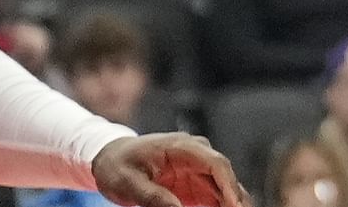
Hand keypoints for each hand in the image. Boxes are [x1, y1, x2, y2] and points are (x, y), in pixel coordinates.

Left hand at [94, 134, 247, 206]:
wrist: (110, 159)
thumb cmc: (117, 166)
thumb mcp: (129, 183)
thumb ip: (153, 197)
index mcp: (182, 147)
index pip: (216, 163)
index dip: (230, 186)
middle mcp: (196, 156)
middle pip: (227, 178)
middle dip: (236, 201)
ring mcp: (197, 171)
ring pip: (226, 191)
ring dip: (231, 206)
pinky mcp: (195, 186)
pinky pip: (216, 200)